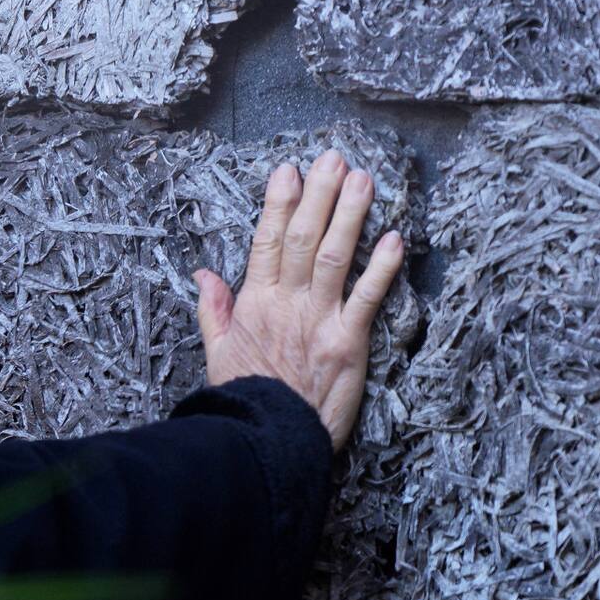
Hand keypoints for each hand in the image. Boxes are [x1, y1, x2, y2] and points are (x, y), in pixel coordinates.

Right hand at [193, 149, 404, 451]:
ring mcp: (319, 319)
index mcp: (256, 302)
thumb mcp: (218, 353)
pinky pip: (368, 296)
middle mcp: (288, 302)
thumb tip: (204, 274)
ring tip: (363, 179)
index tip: (289, 171)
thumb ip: (215, 310)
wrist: (267, 441)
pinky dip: (382, 266)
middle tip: (333, 158)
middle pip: (303, 237)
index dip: (279, 203)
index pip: (267, 240)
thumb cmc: (245, 400)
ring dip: (350, 214)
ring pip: (335, 255)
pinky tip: (395, 237)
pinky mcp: (348, 342)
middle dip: (319, 194)